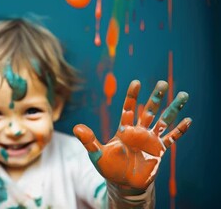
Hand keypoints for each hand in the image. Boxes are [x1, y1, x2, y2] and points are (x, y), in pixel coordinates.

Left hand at [73, 80, 190, 189]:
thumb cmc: (109, 167)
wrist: (123, 183)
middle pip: (149, 110)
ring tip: (183, 95)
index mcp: (124, 129)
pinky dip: (180, 130)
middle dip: (155, 97)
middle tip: (162, 83)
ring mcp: (150, 139)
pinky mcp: (159, 150)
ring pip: (163, 120)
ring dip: (173, 109)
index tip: (136, 82)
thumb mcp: (97, 154)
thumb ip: (89, 140)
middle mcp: (138, 131)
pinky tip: (188, 120)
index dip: (132, 96)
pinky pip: (171, 138)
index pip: (128, 108)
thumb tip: (76, 127)